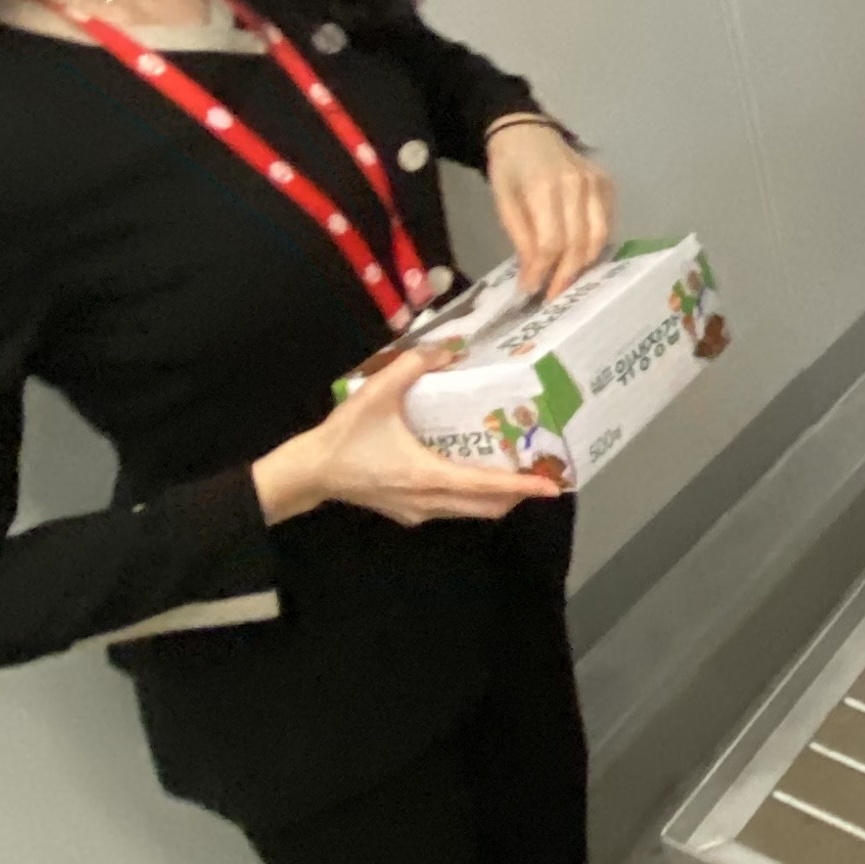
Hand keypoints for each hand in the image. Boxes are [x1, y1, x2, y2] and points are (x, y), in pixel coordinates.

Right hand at [252, 347, 564, 527]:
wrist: (311, 472)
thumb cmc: (346, 436)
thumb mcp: (378, 392)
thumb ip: (414, 365)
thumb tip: (449, 350)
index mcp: (429, 476)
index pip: (486, 487)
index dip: (522, 486)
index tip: (553, 486)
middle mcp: (430, 502)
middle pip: (487, 507)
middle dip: (517, 493)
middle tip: (540, 472)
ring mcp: (418, 512)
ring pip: (469, 512)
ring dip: (494, 496)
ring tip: (512, 469)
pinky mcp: (407, 513)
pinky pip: (450, 509)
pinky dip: (469, 496)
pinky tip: (469, 470)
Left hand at [485, 116, 614, 298]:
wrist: (527, 132)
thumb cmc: (509, 169)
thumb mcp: (504, 203)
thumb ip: (521, 239)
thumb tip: (532, 279)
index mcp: (544, 188)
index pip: (552, 242)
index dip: (544, 271)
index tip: (533, 291)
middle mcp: (577, 185)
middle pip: (579, 243)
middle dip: (566, 275)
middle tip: (553, 296)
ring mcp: (596, 183)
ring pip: (599, 237)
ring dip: (584, 265)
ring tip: (568, 281)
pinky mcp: (607, 184)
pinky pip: (607, 223)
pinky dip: (596, 245)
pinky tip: (582, 258)